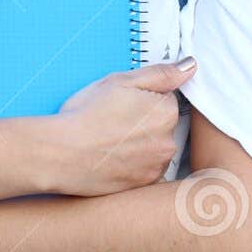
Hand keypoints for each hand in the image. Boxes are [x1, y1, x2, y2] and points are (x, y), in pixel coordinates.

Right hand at [50, 58, 194, 196]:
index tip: (122, 103)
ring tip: (110, 142)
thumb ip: (161, 74)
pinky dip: (133, 165)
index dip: (142, 99)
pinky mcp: (143, 186)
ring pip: (154, 149)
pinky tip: (111, 158)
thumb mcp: (121, 81)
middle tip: (113, 122)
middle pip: (162, 126)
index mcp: (166, 112)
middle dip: (144, 123)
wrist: (61, 154)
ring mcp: (156, 167)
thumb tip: (191, 66)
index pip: (165, 100)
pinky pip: (145, 171)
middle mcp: (168, 142)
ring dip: (140, 146)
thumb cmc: (87, 115)